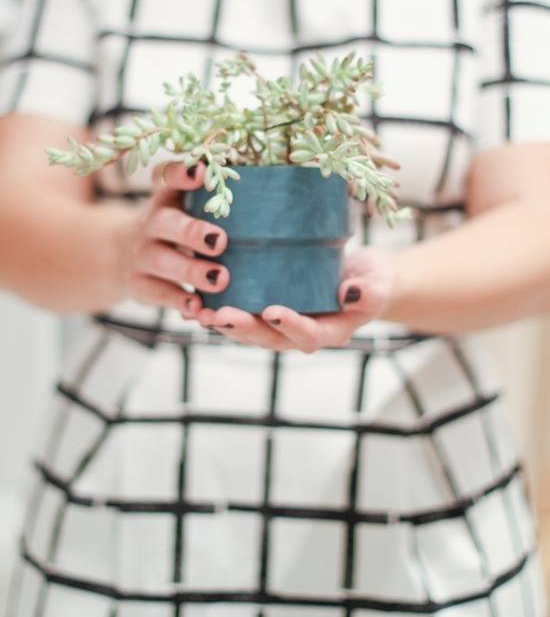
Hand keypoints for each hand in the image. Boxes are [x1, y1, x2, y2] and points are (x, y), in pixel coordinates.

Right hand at [117, 161, 228, 315]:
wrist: (125, 255)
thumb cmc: (176, 227)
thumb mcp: (185, 207)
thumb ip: (212, 200)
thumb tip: (264, 193)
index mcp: (166, 197)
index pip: (165, 176)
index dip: (179, 173)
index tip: (200, 171)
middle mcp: (150, 222)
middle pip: (164, 223)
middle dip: (192, 232)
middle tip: (220, 241)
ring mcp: (141, 254)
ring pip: (161, 260)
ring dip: (191, 271)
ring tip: (220, 278)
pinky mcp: (138, 284)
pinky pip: (158, 293)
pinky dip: (179, 301)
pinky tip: (199, 308)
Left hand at [196, 246, 394, 351]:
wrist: (360, 278)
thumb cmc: (372, 281)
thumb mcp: (378, 283)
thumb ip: (370, 291)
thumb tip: (351, 292)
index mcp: (328, 332)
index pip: (307, 336)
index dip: (290, 326)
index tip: (273, 312)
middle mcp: (299, 334)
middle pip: (268, 338)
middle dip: (243, 328)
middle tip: (221, 315)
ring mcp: (280, 325)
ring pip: (248, 331)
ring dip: (223, 324)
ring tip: (200, 312)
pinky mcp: (265, 311)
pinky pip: (240, 314)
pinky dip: (217, 311)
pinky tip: (194, 303)